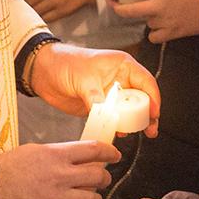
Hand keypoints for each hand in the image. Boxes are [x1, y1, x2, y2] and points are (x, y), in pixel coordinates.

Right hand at [0, 140, 117, 198]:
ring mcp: (54, 197)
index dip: (109, 153)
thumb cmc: (7, 168)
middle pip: (98, 176)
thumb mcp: (35, 150)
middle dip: (104, 179)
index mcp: (56, 154)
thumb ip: (58, 153)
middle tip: (101, 180)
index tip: (114, 156)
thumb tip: (77, 156)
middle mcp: (59, 175)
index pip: (93, 150)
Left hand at [16, 0, 94, 22]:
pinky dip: (38, 18)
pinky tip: (34, 18)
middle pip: (27, 1)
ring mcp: (56, 1)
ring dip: (28, 14)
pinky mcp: (61, 11)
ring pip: (34, 11)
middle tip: (13, 9)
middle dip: (19, 6)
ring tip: (22, 14)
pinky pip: (44, 18)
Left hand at [28, 41, 160, 135]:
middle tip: (150, 130)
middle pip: (142, 98)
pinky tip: (118, 133)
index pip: (146, 82)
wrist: (43, 72)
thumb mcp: (83, 79)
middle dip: (148, 114)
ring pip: (130, 110)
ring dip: (134, 122)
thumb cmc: (65, 63)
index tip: (154, 114)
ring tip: (136, 134)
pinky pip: (115, 118)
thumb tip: (106, 113)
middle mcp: (120, 79)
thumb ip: (96, 97)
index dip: (153, 98)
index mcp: (122, 66)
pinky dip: (118, 126)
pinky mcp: (101, 106)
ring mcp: (111, 93)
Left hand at [112, 0, 198, 42]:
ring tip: (153, 13)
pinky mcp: (171, 34)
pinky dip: (155, 32)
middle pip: (129, 11)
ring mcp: (164, 22)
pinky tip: (160, 27)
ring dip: (146, 18)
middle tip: (116, 5)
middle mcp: (158, 6)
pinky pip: (154, 36)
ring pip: (144, 22)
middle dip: (119, 8)